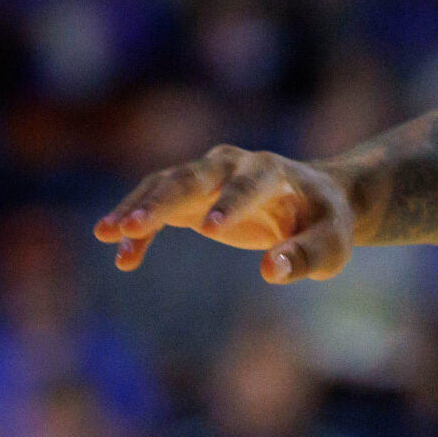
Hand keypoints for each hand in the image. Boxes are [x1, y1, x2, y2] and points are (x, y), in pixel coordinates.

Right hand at [94, 145, 355, 281]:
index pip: (247, 184)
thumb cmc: (326, 224)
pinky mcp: (192, 195)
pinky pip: (158, 207)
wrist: (315, 199)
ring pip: (163, 185)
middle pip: (190, 177)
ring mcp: (207, 176)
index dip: (230, 203)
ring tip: (105, 234)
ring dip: (136, 208)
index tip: (210, 230)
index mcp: (271, 171)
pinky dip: (140, 229)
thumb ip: (305, 256)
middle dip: (159, 200)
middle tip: (129, 224)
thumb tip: (271, 272)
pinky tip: (124, 258)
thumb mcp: (331, 244)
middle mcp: (232, 164)